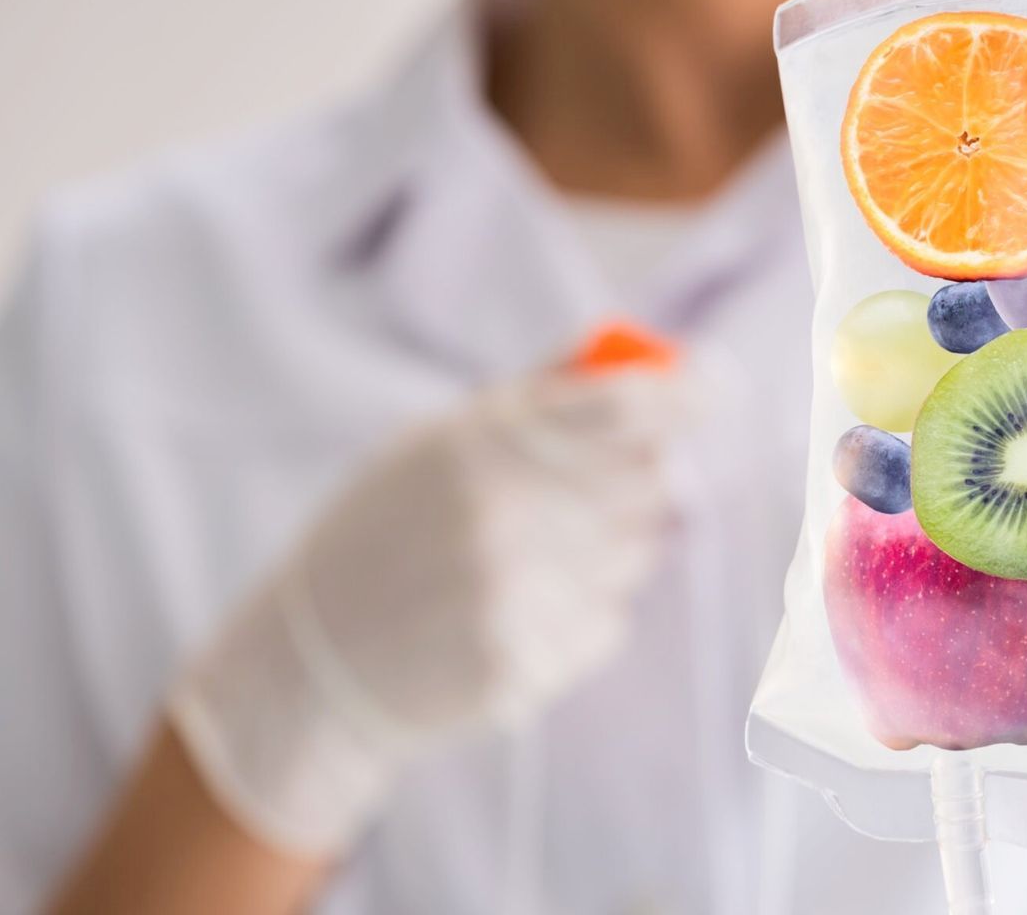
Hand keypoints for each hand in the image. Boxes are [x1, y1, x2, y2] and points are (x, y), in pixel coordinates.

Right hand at [169, 366, 686, 855]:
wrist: (313, 661)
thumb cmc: (383, 532)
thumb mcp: (436, 443)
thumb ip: (540, 400)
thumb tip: (651, 362)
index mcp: (478, 445)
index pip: (622, 408)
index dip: (684, 395)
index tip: (712, 387)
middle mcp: (503, 516)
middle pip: (648, 480)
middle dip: (647, 474)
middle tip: (606, 482)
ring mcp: (515, 596)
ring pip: (637, 555)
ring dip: (614, 547)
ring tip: (536, 554)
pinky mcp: (524, 665)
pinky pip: (608, 621)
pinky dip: (585, 612)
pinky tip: (520, 610)